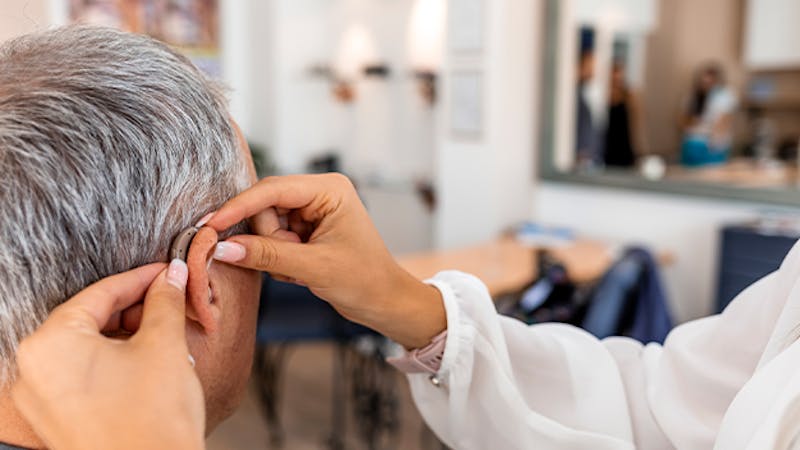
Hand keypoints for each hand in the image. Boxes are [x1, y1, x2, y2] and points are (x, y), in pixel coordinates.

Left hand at [12, 261, 204, 449]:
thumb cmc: (153, 419)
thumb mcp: (165, 345)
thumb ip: (165, 302)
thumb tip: (172, 276)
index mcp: (51, 343)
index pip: (100, 293)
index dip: (143, 278)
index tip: (170, 272)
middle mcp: (34, 370)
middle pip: (90, 318)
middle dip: (136, 308)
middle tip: (173, 302)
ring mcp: (42, 399)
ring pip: (87, 346)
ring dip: (128, 334)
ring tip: (167, 335)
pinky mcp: (57, 419)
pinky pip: (83, 374)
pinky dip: (115, 360)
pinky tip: (149, 362)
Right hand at [207, 173, 445, 348]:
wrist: (384, 301)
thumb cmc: (364, 280)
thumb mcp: (313, 267)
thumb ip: (267, 255)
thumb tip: (224, 247)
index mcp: (329, 189)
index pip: (272, 189)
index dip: (240, 207)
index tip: (212, 224)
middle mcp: (319, 193)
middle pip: (264, 207)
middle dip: (268, 239)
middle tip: (290, 263)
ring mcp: (311, 211)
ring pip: (265, 226)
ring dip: (274, 252)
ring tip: (301, 270)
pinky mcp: (305, 229)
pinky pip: (272, 240)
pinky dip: (278, 259)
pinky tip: (301, 271)